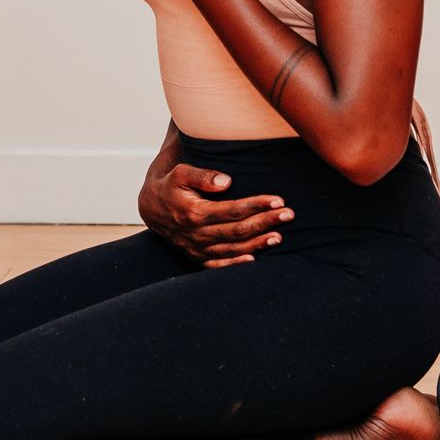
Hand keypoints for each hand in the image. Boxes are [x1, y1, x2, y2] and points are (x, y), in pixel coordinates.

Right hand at [139, 156, 290, 267]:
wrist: (151, 207)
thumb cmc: (170, 185)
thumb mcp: (180, 173)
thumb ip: (202, 175)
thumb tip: (226, 181)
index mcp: (194, 212)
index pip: (233, 210)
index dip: (257, 205)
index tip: (278, 199)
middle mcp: (197, 234)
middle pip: (238, 230)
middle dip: (266, 222)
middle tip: (288, 214)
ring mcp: (197, 249)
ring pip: (233, 249)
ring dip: (258, 243)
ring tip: (280, 235)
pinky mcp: (197, 257)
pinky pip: (219, 266)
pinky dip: (237, 265)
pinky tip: (255, 259)